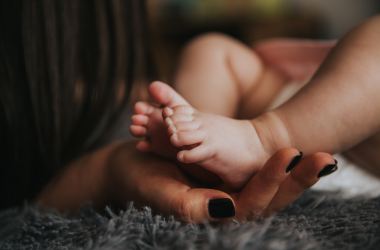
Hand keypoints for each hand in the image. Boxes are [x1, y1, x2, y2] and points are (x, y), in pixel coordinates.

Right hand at [109, 143, 336, 221]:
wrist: (131, 168)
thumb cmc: (142, 183)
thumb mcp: (164, 194)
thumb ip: (192, 206)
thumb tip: (229, 207)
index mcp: (215, 214)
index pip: (253, 204)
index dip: (273, 180)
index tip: (290, 154)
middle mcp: (227, 206)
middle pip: (271, 198)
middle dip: (298, 179)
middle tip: (326, 159)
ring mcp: (228, 191)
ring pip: (269, 184)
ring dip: (296, 171)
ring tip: (323, 156)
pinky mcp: (226, 177)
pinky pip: (256, 171)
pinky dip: (277, 162)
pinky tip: (296, 150)